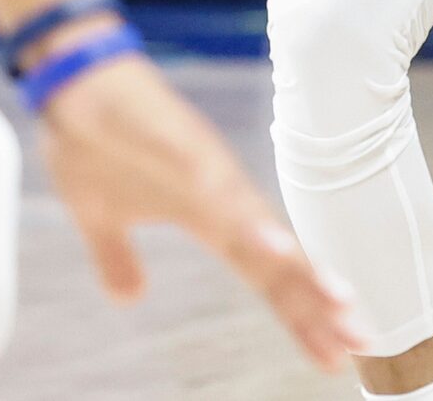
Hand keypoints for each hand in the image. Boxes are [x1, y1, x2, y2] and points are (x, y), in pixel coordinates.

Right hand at [37, 53, 360, 371]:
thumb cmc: (91, 141)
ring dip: (298, 268)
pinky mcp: (183, 152)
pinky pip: (219, 195)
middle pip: (277, 262)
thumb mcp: (100, 218)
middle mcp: (223, 196)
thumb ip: (118, 258)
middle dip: (316, 306)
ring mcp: (207, 174)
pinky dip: (248, 223)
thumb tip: (129, 297)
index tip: (334, 355)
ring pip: (260, 231)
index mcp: (211, 215)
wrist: (73, 77)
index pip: (265, 276)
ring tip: (338, 302)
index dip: (300, 316)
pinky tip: (272, 246)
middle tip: (359, 343)